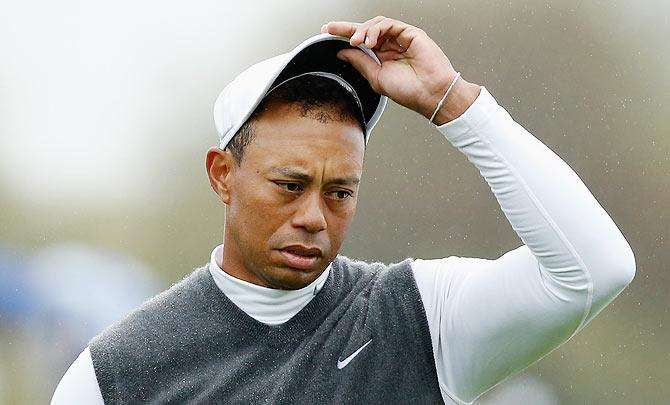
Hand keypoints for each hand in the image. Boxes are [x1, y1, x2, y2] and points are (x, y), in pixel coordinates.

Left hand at [321, 16, 479, 123]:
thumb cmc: (410, 91)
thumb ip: (360, 63)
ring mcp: (401, 38)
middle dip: (346, 28)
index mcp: (383, 58)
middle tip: (331, 29)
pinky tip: (369, 40)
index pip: (360, 42)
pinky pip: (389, 24)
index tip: (327, 32)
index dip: (343, 36)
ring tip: (356, 41)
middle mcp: (391, 46)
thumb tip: (343, 53)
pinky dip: (376, 30)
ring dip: (362, 31)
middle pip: (365, 30)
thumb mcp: (376, 78)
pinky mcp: (410, 33)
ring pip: (376, 25)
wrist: (431, 95)